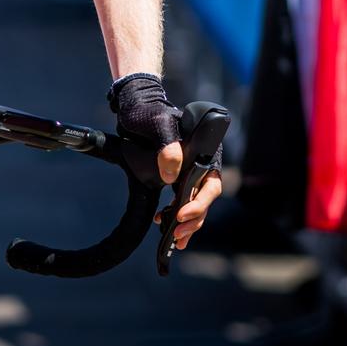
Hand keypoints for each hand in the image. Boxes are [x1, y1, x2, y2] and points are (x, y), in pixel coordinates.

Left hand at [109, 73, 221, 250]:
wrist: (136, 105)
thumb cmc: (149, 111)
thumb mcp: (158, 125)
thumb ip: (167, 147)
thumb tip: (171, 174)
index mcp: (205, 149)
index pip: (210, 183)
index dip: (198, 203)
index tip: (181, 214)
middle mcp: (202, 161)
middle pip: (205, 198)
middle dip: (193, 219)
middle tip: (176, 234)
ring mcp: (190, 170)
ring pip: (196, 203)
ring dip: (187, 223)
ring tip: (174, 239)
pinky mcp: (177, 175)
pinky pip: (183, 200)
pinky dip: (177, 217)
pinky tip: (165, 226)